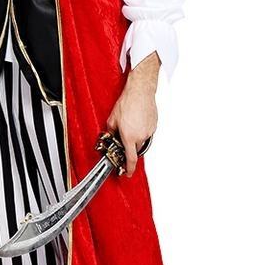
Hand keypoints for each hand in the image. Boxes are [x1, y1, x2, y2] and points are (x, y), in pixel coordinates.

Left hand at [106, 62, 158, 177]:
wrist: (140, 91)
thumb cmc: (127, 103)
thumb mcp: (112, 119)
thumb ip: (111, 131)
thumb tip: (110, 136)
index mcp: (129, 137)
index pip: (131, 159)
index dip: (129, 169)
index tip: (127, 173)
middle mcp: (141, 136)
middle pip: (135, 149)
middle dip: (129, 147)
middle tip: (123, 138)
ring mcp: (149, 131)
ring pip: (141, 141)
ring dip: (135, 137)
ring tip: (130, 123)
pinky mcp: (154, 125)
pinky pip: (147, 133)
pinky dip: (141, 130)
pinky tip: (136, 120)